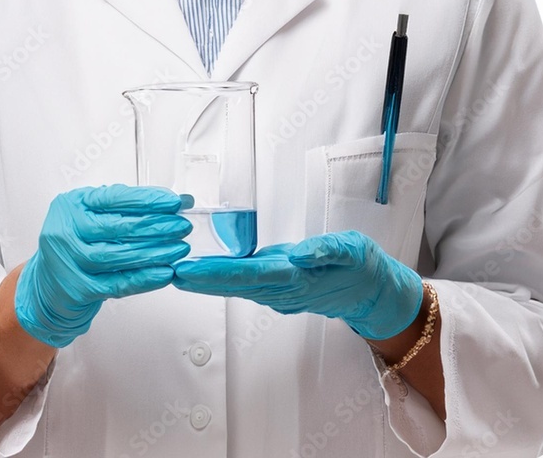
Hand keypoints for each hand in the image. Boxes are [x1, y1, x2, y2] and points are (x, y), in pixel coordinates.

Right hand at [14, 184, 192, 347]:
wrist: (47, 283)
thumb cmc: (75, 243)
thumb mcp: (91, 214)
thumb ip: (126, 207)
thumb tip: (173, 203)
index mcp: (72, 204)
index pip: (115, 198)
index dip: (148, 200)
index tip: (175, 202)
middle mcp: (66, 230)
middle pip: (118, 227)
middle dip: (157, 226)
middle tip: (182, 225)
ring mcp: (69, 261)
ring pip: (118, 256)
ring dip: (154, 252)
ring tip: (179, 248)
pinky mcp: (78, 289)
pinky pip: (117, 283)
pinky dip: (144, 278)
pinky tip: (165, 272)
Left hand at [172, 229, 422, 339]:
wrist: (371, 292)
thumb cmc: (361, 266)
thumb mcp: (353, 250)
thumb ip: (326, 250)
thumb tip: (299, 253)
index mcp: (298, 278)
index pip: (250, 275)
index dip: (217, 273)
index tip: (190, 270)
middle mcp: (284, 290)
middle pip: (235, 284)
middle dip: (201, 280)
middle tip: (171, 273)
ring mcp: (280, 292)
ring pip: (237, 286)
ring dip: (207, 281)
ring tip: (178, 272)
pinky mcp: (279, 288)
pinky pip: (246, 283)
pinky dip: (223, 278)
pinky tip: (205, 272)